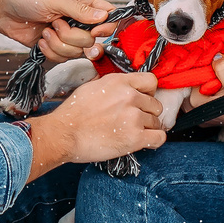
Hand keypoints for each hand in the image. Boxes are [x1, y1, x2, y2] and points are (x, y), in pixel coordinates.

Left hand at [0, 0, 117, 57]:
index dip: (105, 27)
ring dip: (58, 44)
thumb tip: (105, 15)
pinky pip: (62, 58)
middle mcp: (78, 19)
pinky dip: (50, 50)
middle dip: (72, 36)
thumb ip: (80, 10)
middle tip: (56, 24)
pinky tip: (41, 39)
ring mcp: (67, 34)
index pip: (108, 16)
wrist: (2, 10)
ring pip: (77, 52)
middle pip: (92, 39)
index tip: (94, 31)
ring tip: (45, 30)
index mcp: (83, 1)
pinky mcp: (55, 46)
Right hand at [43, 72, 166, 165]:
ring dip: (147, 128)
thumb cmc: (72, 114)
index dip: (148, 92)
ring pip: (156, 122)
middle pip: (155, 104)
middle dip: (146, 113)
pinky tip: (143, 141)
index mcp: (119, 82)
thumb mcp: (91, 87)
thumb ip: (112, 84)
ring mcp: (134, 117)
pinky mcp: (136, 137)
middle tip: (133, 121)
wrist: (64, 134)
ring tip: (130, 132)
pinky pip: (159, 138)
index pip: (151, 81)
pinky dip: (154, 140)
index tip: (143, 100)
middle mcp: (130, 96)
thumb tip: (121, 85)